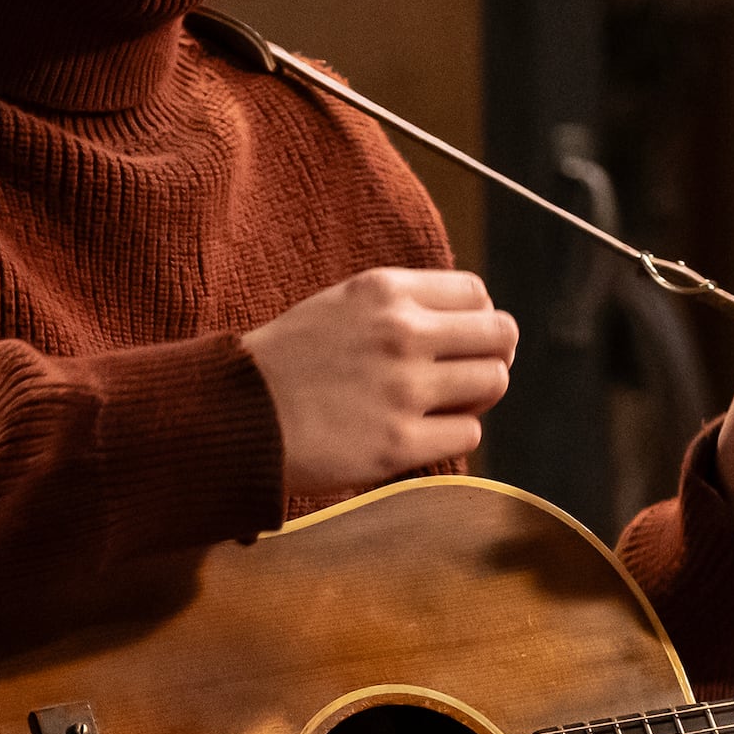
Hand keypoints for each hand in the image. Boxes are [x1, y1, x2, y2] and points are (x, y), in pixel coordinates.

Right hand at [242, 268, 517, 492]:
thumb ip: (398, 305)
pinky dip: (451, 435)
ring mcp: (403, 389)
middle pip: (500, 334)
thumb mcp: (339, 306)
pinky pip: (467, 433)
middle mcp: (401, 333)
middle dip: (490, 356)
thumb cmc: (282, 364)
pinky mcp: (399, 443)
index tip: (460, 341)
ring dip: (475, 397)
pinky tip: (419, 434)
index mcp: (385, 291)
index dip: (476, 319)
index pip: (476, 293)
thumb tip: (464, 321)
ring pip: (493, 382)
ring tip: (440, 406)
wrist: (234, 417)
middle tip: (466, 376)